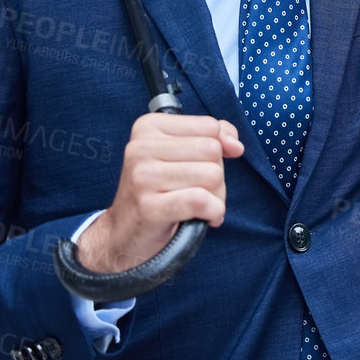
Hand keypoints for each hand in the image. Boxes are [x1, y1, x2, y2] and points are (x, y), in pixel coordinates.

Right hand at [77, 113, 243, 274]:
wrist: (124, 233)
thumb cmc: (158, 190)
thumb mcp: (180, 154)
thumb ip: (213, 137)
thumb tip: (235, 145)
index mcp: (148, 127)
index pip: (209, 127)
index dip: (220, 148)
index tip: (207, 165)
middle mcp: (141, 147)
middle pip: (212, 151)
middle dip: (218, 175)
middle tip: (201, 191)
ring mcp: (142, 177)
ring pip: (212, 176)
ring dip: (217, 197)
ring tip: (200, 206)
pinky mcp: (149, 207)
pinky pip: (202, 201)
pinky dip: (214, 212)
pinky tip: (206, 218)